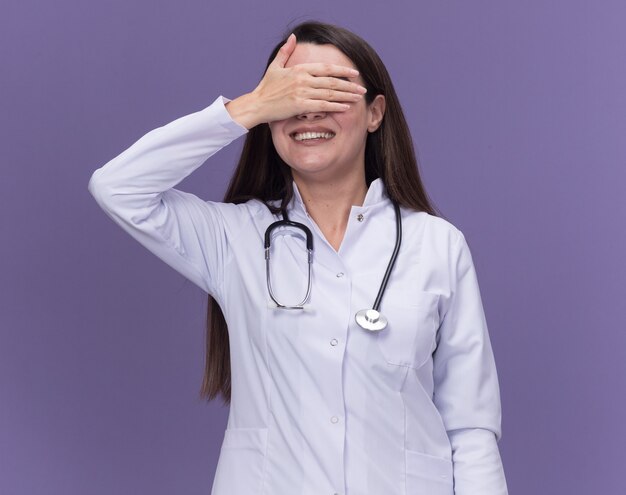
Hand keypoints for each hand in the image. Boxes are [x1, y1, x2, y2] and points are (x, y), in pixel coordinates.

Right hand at [226, 34, 366, 128]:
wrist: (257, 104)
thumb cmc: (266, 88)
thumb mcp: (275, 67)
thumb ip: (285, 51)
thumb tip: (293, 37)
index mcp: (299, 69)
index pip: (326, 68)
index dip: (342, 70)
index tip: (354, 73)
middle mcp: (303, 80)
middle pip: (332, 81)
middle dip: (349, 85)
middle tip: (362, 88)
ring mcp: (302, 92)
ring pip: (330, 93)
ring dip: (346, 96)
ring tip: (358, 97)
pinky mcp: (300, 105)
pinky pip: (322, 105)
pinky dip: (336, 106)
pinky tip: (346, 107)